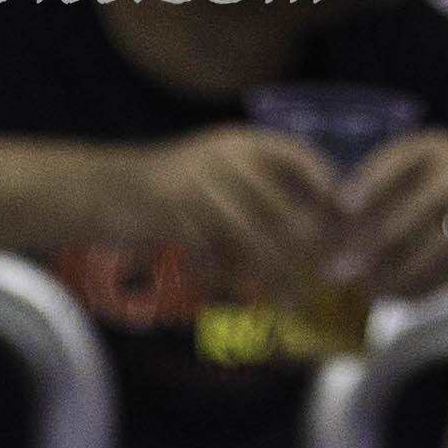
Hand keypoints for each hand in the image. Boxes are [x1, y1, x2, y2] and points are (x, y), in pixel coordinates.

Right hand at [126, 118, 341, 290]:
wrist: (104, 189)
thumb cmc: (169, 192)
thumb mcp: (216, 175)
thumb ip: (255, 190)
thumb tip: (308, 221)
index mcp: (236, 143)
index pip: (293, 155)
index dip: (323, 184)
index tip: (344, 218)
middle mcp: (220, 157)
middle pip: (278, 203)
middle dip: (306, 244)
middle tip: (328, 276)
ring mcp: (195, 185)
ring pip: (250, 235)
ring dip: (275, 274)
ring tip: (294, 302)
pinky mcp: (171, 215)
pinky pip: (210, 255)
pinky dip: (226, 283)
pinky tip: (237, 304)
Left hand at [342, 127, 447, 298]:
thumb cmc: (447, 182)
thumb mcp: (421, 167)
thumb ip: (383, 186)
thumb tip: (333, 217)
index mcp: (434, 148)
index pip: (398, 162)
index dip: (369, 184)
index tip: (341, 206)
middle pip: (417, 209)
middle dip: (376, 243)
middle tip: (342, 270)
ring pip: (436, 248)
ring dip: (399, 275)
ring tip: (369, 292)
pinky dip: (425, 288)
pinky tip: (399, 299)